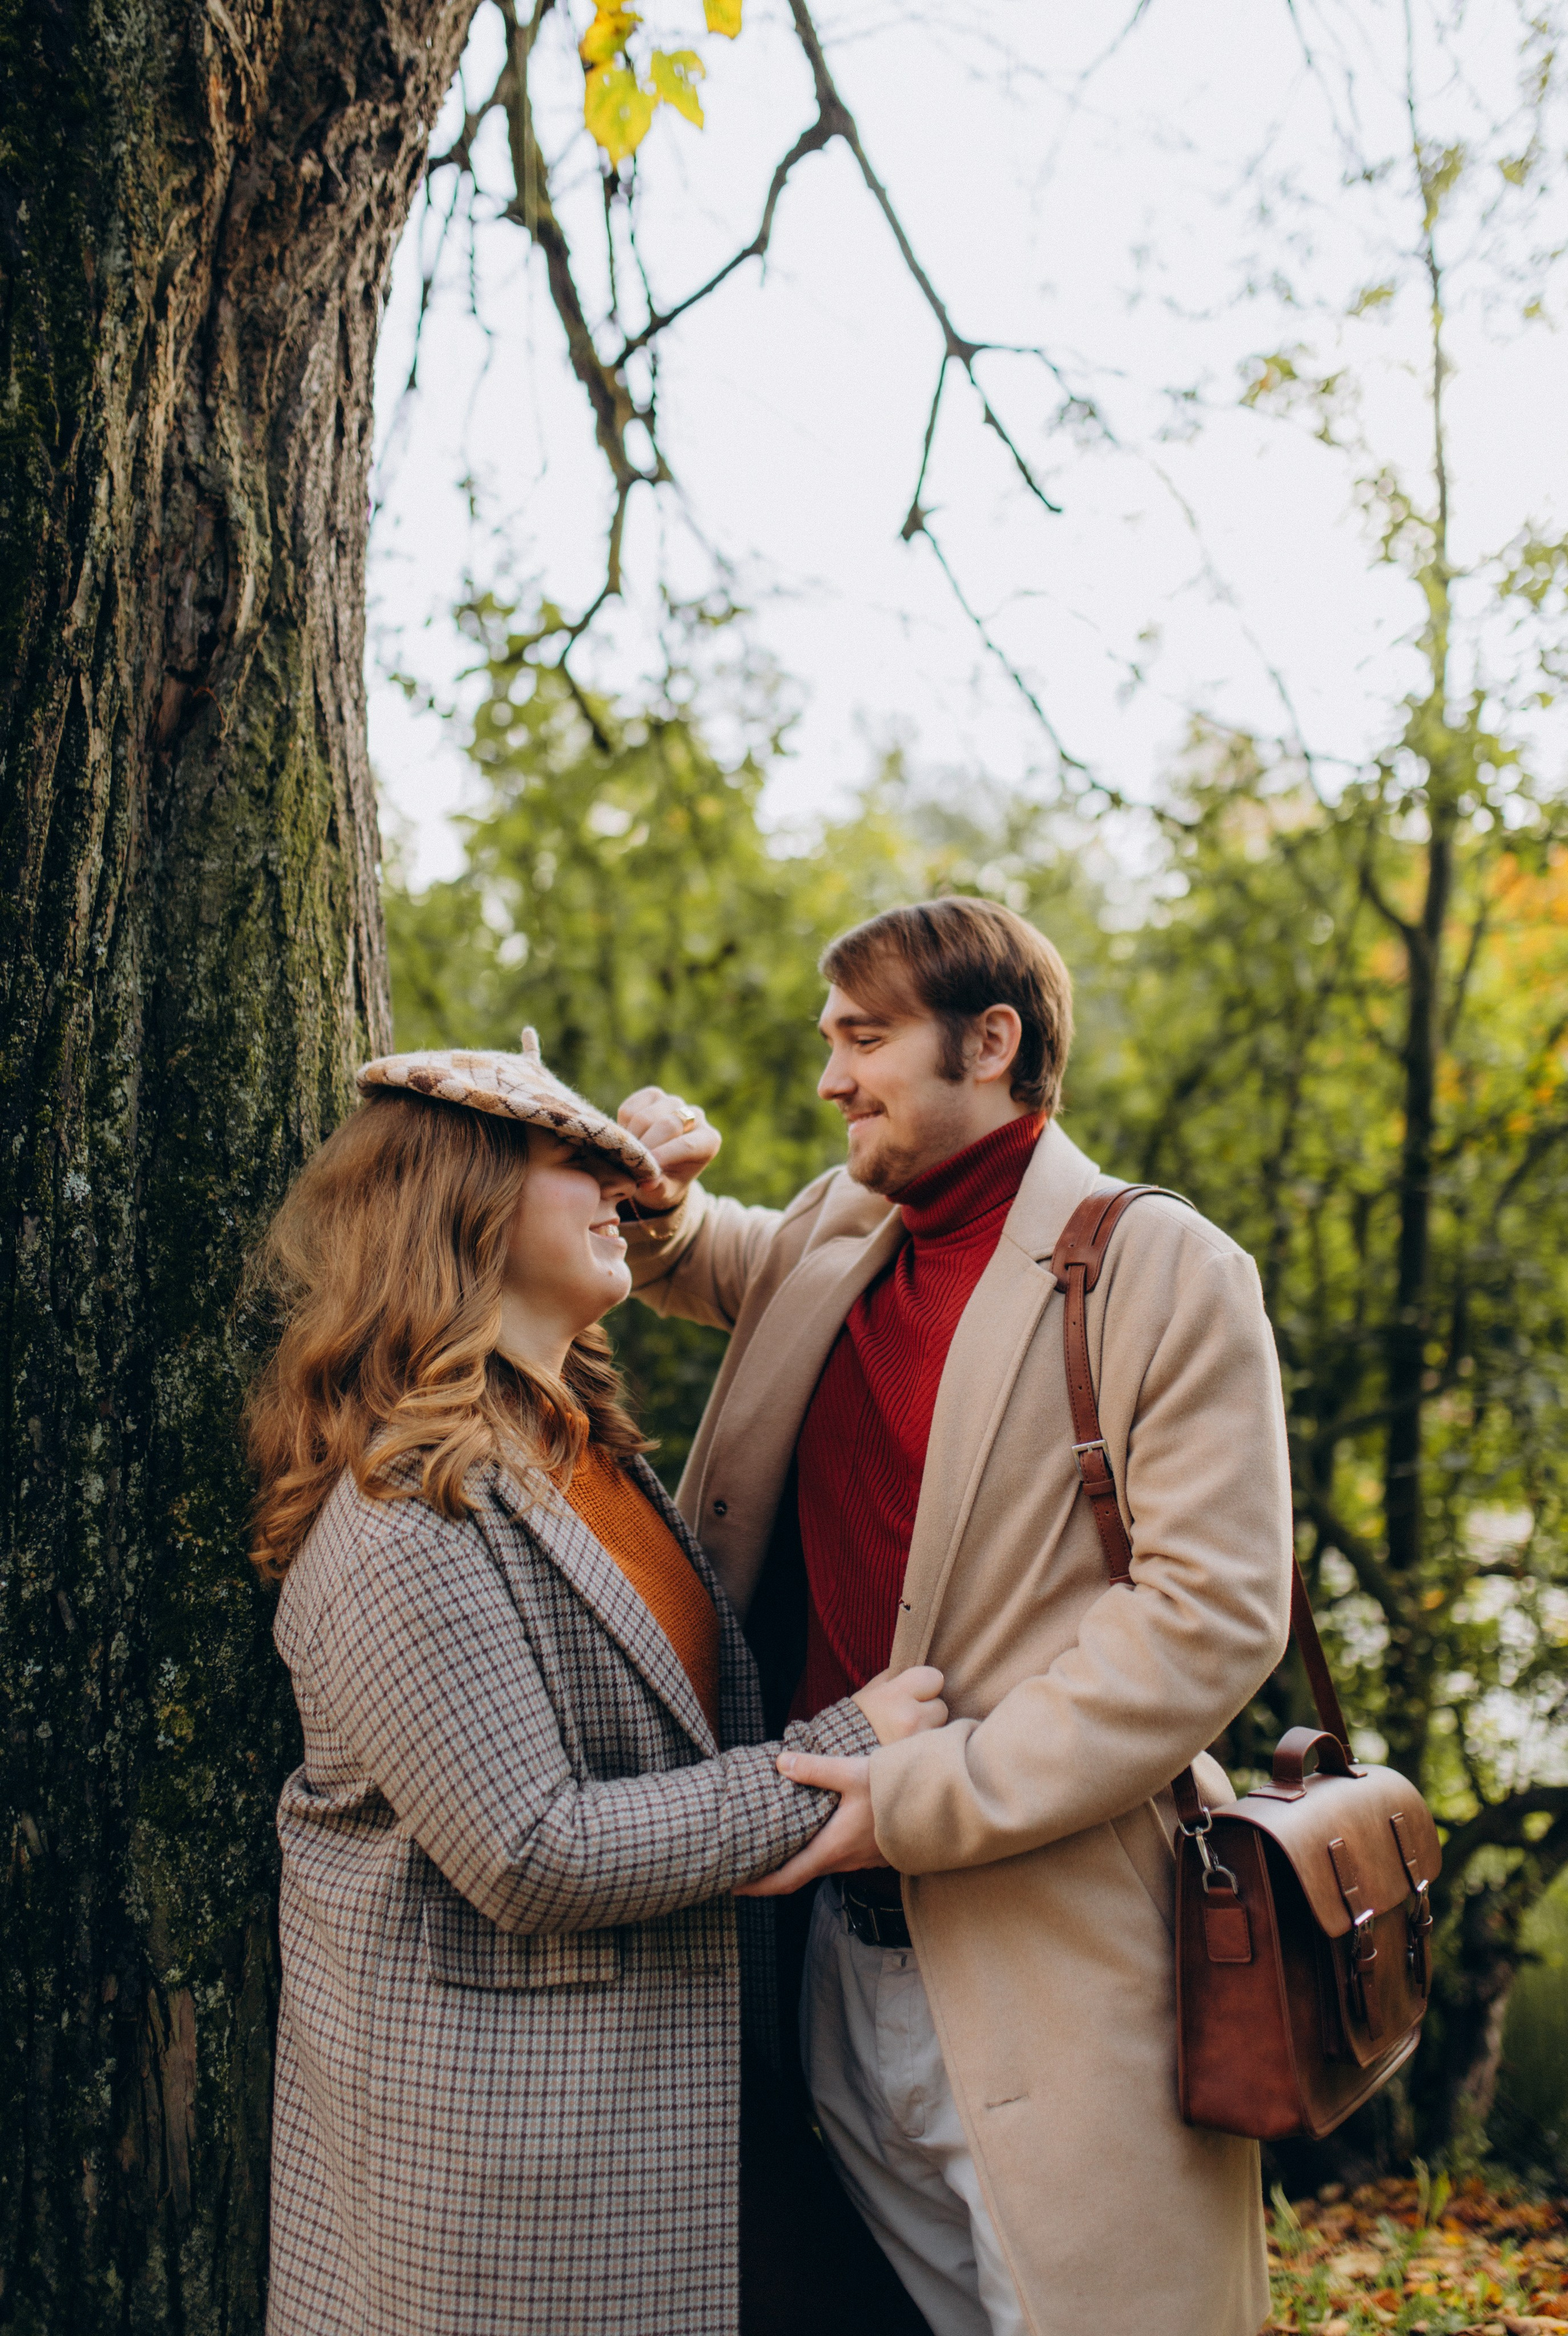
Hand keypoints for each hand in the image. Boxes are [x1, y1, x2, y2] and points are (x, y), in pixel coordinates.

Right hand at [617, 1086, 721, 1213]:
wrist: (657, 1168)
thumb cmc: (665, 1183)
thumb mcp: (664, 1192)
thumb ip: (660, 1188)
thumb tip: (649, 1183)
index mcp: (708, 1141)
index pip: (688, 1144)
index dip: (664, 1155)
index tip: (644, 1169)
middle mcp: (696, 1117)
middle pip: (668, 1125)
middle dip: (646, 1145)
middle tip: (630, 1163)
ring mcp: (675, 1102)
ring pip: (646, 1115)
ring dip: (631, 1137)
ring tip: (627, 1154)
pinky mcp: (653, 1095)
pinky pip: (631, 1108)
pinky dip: (622, 1125)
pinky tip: (626, 1138)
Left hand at [734, 1753, 884, 1896]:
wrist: (943, 1806)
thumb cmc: (898, 1791)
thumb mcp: (853, 1772)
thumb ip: (815, 1768)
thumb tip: (779, 1761)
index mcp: (833, 1848)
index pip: (787, 1879)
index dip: (758, 1886)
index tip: (734, 1888)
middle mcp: (845, 1861)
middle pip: (801, 1875)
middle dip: (773, 1875)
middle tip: (747, 1866)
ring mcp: (863, 1859)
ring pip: (822, 1866)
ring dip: (799, 1863)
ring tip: (778, 1849)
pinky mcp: (877, 1852)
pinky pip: (841, 1857)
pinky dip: (822, 1853)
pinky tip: (819, 1835)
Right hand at [853, 1664, 946, 1744]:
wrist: (845, 1752)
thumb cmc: (861, 1717)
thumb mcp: (874, 1689)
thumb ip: (898, 1677)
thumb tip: (921, 1671)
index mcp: (896, 1695)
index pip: (935, 1678)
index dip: (927, 1683)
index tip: (918, 1690)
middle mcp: (909, 1718)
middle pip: (941, 1706)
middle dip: (929, 1710)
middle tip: (910, 1715)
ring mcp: (916, 1742)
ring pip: (940, 1729)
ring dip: (929, 1729)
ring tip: (909, 1733)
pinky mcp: (920, 1760)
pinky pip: (935, 1747)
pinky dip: (927, 1746)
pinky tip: (911, 1746)